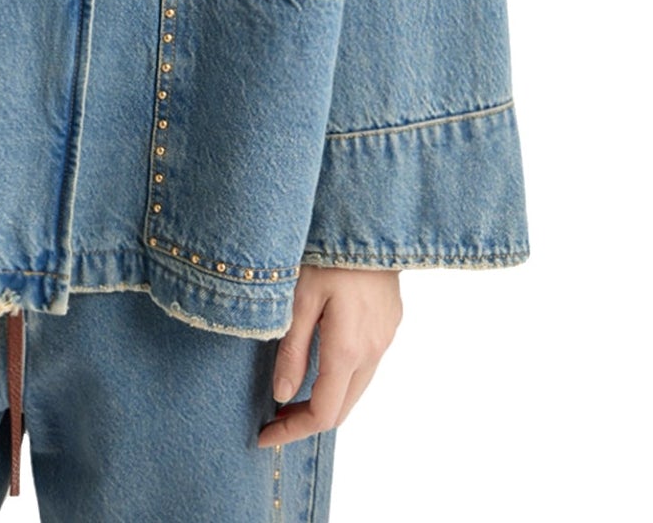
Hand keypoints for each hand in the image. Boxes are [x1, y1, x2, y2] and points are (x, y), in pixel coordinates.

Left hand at [257, 264, 401, 447]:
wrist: (371, 217)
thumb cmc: (328, 249)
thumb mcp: (299, 296)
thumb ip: (293, 349)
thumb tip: (283, 395)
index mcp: (348, 348)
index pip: (324, 413)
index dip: (292, 431)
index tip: (263, 435)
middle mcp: (373, 350)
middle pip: (343, 407)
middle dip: (307, 419)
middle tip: (272, 417)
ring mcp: (386, 337)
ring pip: (357, 387)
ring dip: (327, 398)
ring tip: (291, 392)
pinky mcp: (390, 322)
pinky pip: (367, 363)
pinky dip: (342, 376)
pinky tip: (320, 360)